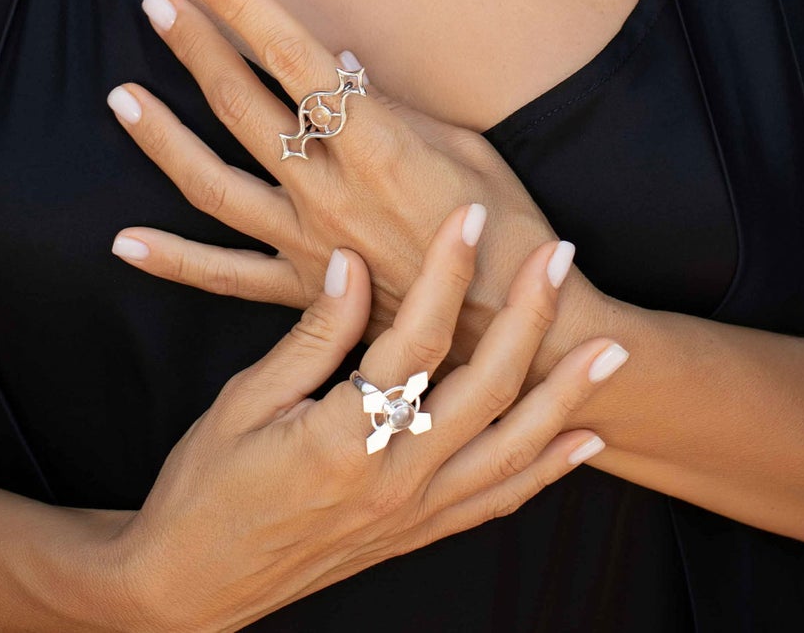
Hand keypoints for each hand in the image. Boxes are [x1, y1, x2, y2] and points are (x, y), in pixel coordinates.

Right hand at [102, 204, 624, 632]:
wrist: (192, 585)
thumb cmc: (205, 486)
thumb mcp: (243, 402)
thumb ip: (311, 336)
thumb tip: (356, 264)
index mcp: (343, 439)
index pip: (415, 340)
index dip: (447, 273)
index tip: (472, 218)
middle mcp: (393, 481)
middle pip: (485, 389)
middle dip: (530, 317)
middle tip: (561, 256)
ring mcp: (413, 515)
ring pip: (512, 450)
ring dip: (565, 396)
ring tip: (611, 348)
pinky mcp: (418, 535)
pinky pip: (498, 502)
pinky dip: (547, 471)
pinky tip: (584, 439)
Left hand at [106, 0, 581, 369]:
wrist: (514, 336)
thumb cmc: (506, 231)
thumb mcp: (466, 149)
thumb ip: (395, 107)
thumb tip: (337, 62)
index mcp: (377, 145)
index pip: (295, 60)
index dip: (245, 10)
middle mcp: (330, 191)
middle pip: (244, 109)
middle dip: (197, 50)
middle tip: (156, 3)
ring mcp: (307, 243)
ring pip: (214, 185)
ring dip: (163, 138)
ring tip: (121, 97)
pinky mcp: (302, 291)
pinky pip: (224, 276)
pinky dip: (172, 259)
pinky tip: (123, 239)